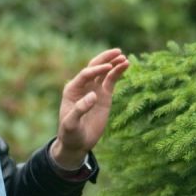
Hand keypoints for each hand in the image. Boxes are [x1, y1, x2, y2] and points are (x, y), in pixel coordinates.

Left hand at [52, 48, 130, 169]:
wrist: (77, 143)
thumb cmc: (70, 134)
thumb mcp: (71, 124)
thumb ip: (80, 109)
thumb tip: (93, 95)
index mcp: (72, 90)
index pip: (86, 74)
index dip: (96, 70)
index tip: (108, 67)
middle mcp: (83, 86)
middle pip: (94, 67)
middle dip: (105, 59)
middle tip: (117, 52)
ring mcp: (94, 90)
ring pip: (105, 72)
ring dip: (113, 64)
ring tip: (124, 58)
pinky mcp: (104, 96)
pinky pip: (111, 80)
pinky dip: (118, 72)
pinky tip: (125, 65)